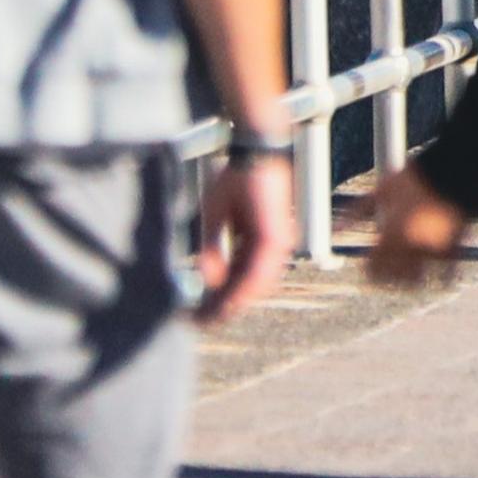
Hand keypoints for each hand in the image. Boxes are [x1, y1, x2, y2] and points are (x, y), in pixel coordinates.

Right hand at [194, 152, 296, 325]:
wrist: (253, 155)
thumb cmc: (236, 181)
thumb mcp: (218, 220)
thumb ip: (214, 250)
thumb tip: (209, 280)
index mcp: (259, 244)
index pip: (242, 280)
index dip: (221, 298)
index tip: (200, 312)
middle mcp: (273, 248)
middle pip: (250, 289)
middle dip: (224, 308)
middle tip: (201, 323)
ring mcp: (277, 244)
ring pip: (255, 286)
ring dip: (231, 304)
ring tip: (209, 318)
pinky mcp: (275, 237)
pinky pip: (258, 271)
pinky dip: (241, 289)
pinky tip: (225, 301)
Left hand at [361, 167, 470, 291]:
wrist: (452, 168)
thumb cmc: (413, 178)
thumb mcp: (380, 191)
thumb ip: (357, 212)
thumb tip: (335, 230)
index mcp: (391, 234)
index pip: (374, 268)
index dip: (369, 271)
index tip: (369, 269)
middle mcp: (411, 246)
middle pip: (394, 279)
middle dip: (388, 280)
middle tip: (387, 276)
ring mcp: (434, 249)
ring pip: (418, 281)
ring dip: (412, 282)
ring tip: (409, 278)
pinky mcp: (455, 247)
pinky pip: (447, 272)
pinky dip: (442, 278)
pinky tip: (440, 279)